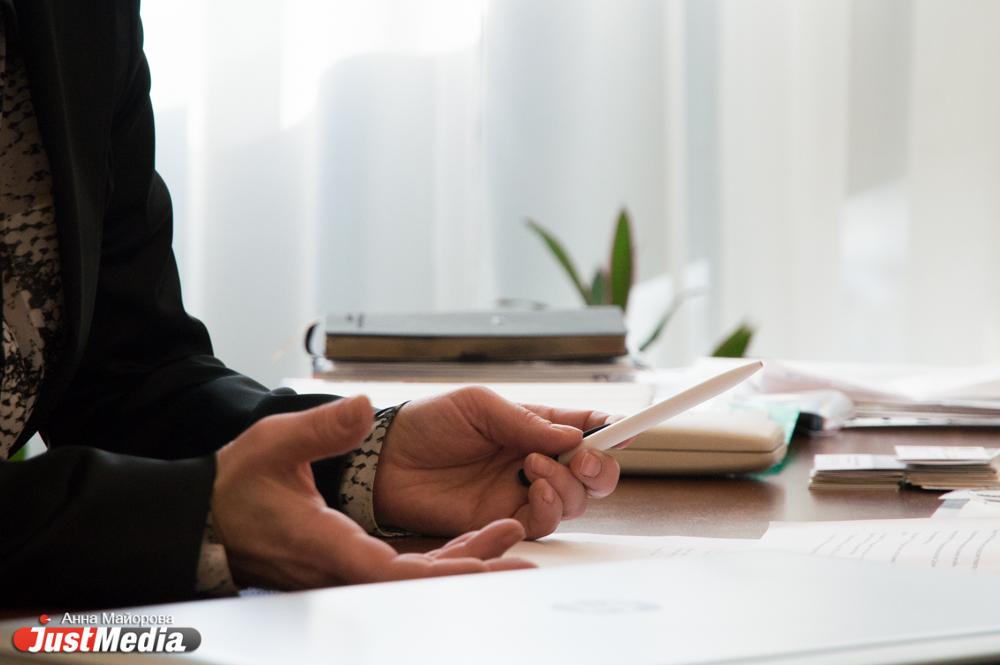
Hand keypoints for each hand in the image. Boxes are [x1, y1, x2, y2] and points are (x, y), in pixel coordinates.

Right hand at [212, 395, 532, 588]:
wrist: (210, 515)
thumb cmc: (236, 486)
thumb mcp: (275, 445)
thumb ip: (321, 430)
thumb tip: (362, 408)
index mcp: (325, 545)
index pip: (392, 571)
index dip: (443, 569)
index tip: (485, 564)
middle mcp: (342, 567)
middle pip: (418, 581)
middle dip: (471, 570)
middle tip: (521, 560)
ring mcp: (347, 570)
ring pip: (416, 577)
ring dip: (464, 562)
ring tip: (510, 545)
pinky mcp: (350, 562)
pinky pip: (404, 569)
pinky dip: (441, 559)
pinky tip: (472, 548)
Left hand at [374, 387, 622, 538]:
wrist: (385, 461)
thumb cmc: (429, 423)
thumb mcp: (479, 407)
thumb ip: (527, 422)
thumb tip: (576, 434)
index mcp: (534, 426)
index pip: (586, 427)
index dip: (612, 429)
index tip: (626, 427)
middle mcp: (535, 460)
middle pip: (592, 473)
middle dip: (600, 466)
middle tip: (583, 456)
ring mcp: (521, 492)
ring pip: (575, 501)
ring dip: (568, 484)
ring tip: (535, 465)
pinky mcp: (503, 519)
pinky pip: (544, 523)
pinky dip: (549, 508)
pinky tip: (532, 488)